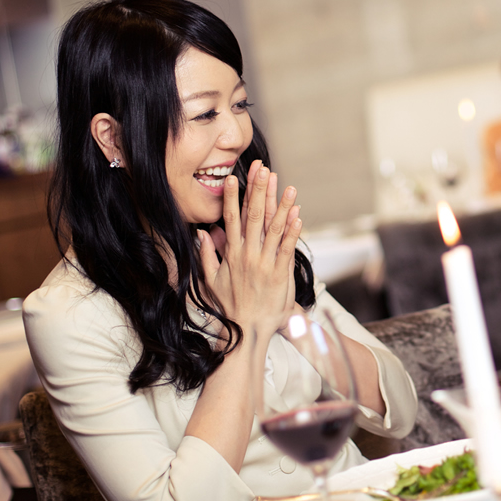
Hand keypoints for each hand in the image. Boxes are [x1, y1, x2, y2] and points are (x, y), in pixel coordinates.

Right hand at [199, 160, 302, 340]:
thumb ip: (207, 255)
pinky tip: (298, 215)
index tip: (234, 177)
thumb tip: (203, 234)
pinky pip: (287, 248)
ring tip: (287, 187)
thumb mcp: (209, 280)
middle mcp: (248, 254)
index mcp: (232, 253)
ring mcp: (264, 263)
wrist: (246, 330)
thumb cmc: (229, 306)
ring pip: (274, 228)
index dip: (233, 197)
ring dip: (282, 206)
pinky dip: (292, 231)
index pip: (232, 218)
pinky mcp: (279, 273)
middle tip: (262, 170)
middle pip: (254, 216)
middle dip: (258, 191)